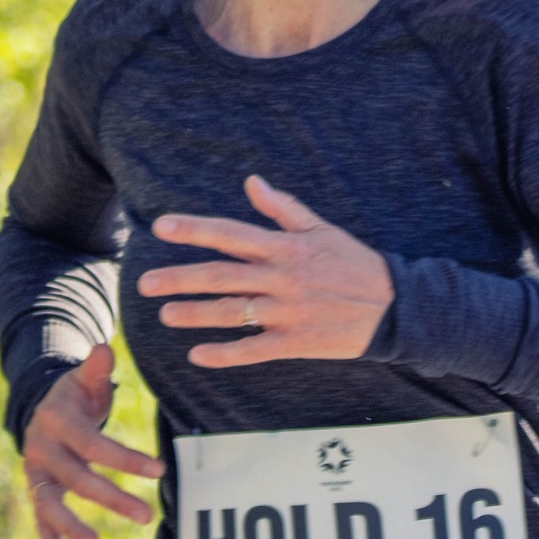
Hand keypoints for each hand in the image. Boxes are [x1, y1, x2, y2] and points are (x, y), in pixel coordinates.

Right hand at [22, 344, 164, 538]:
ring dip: (71, 528)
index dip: (125, 459)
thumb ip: (97, 368)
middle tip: (146, 515)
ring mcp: (36, 474)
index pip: (94, 444)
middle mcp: (42, 449)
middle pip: (77, 478)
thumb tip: (105, 348)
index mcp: (58, 420)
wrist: (42, 406)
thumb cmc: (77, 394)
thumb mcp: (85, 378)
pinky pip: (41, 522)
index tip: (159, 471)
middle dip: (110, 498)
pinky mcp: (37, 492)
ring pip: (50, 505)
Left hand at [138, 175, 394, 367]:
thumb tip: (252, 182)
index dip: (195, 230)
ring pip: (232, 314)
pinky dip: (225, 354)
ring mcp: (288, 312)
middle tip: (144, 283)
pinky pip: (253, 349)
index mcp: (286, 248)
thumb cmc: (355, 263)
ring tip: (165, 315)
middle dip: (180, 279)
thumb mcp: (322, 228)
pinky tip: (198, 355)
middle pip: (222, 277)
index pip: (232, 234)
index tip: (161, 228)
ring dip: (195, 315)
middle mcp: (282, 278)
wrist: (394, 307)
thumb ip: (283, 207)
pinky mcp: (296, 342)